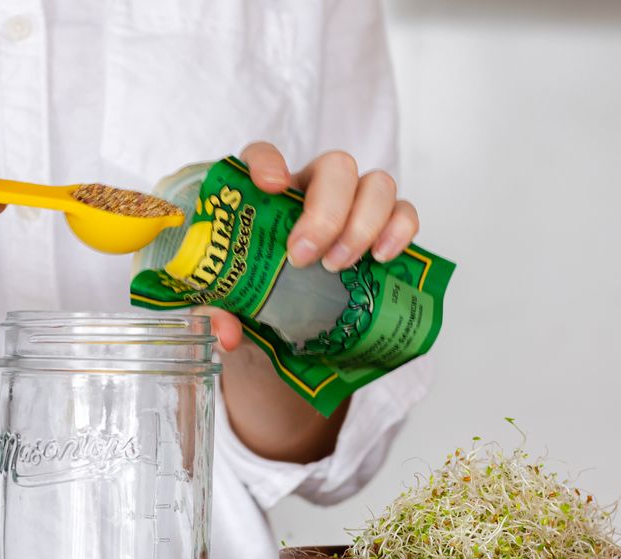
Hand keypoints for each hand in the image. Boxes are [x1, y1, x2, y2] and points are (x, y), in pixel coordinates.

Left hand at [204, 142, 419, 352]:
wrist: (280, 341)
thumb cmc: (250, 309)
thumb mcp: (227, 312)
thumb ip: (217, 313)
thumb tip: (228, 331)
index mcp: (265, 199)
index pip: (263, 156)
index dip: (267, 161)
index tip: (271, 185)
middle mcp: (310, 194)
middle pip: (335, 167)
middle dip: (326, 211)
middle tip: (304, 258)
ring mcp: (352, 210)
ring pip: (377, 184)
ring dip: (363, 223)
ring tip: (340, 266)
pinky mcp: (382, 233)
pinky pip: (404, 213)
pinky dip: (400, 230)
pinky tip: (382, 259)